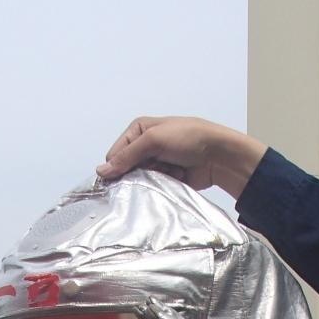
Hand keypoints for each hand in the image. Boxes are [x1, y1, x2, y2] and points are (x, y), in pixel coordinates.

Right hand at [97, 116, 267, 198]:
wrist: (218, 155)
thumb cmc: (188, 139)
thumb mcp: (154, 140)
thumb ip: (127, 156)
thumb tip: (100, 171)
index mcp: (138, 130)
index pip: (115, 154)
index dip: (118, 166)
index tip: (130, 172)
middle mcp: (144, 146)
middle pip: (127, 169)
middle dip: (139, 172)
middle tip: (156, 168)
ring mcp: (156, 163)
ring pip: (140, 181)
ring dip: (154, 178)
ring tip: (170, 171)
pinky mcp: (166, 178)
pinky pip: (154, 188)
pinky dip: (163, 184)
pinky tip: (176, 177)